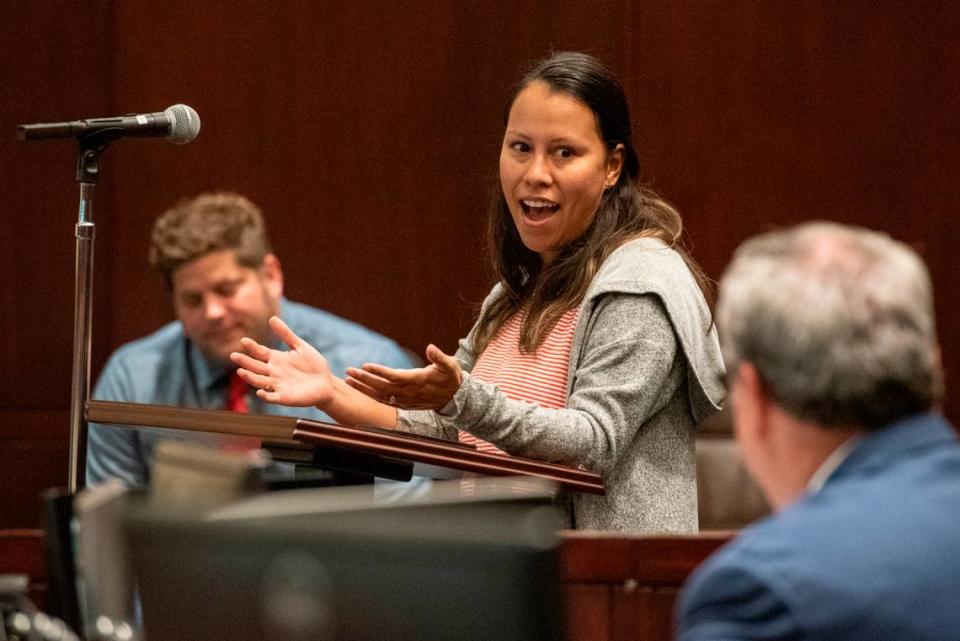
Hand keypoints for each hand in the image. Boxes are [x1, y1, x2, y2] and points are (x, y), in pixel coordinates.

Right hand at [230, 316, 333, 407]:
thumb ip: (286, 334)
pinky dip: (266, 395)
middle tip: (234, 355)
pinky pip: (272, 397)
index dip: (252, 347)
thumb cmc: (313, 364)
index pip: (260, 352)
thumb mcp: (300, 346)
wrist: (326, 383)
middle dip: (245, 362)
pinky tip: (260, 392)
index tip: (244, 341)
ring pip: (259, 381)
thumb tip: (272, 318)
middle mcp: (273, 372)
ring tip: (241, 372)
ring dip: (250, 377)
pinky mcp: (284, 397)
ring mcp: (277, 385)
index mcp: (276, 359)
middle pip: (255, 366)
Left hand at [345, 344, 462, 409]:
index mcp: (418, 380)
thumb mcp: (450, 365)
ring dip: (363, 388)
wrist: (454, 398)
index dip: (380, 372)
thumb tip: (430, 347)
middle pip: (382, 387)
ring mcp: (405, 400)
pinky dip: (371, 396)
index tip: (365, 366)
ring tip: (348, 380)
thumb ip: (439, 357)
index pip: (395, 377)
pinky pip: (384, 401)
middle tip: (348, 371)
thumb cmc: (450, 377)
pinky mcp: (404, 404)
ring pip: (380, 396)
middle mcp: (409, 392)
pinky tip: (360, 390)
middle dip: (364, 380)